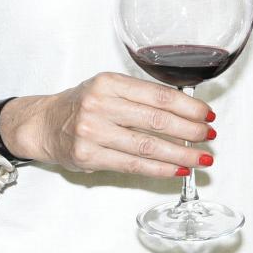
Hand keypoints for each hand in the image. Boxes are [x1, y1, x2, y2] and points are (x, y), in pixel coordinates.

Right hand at [2, 74, 212, 176]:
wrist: (42, 124)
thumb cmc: (80, 106)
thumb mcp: (107, 88)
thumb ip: (139, 97)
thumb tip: (185, 112)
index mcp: (108, 82)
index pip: (158, 95)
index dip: (188, 106)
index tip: (206, 114)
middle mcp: (99, 104)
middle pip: (157, 120)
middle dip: (190, 130)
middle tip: (209, 137)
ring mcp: (93, 131)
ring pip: (148, 146)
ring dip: (181, 154)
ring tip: (200, 159)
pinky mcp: (89, 156)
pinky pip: (134, 165)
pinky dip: (160, 169)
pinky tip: (177, 170)